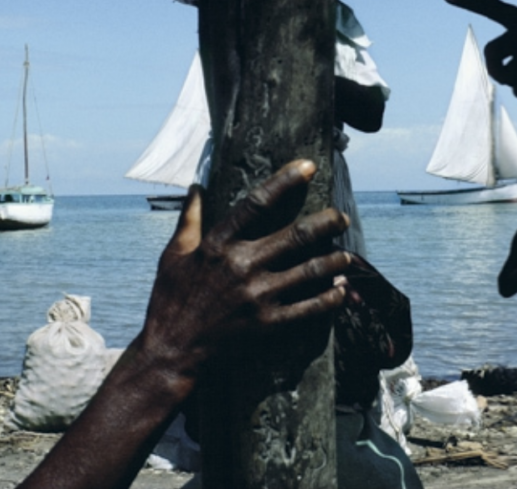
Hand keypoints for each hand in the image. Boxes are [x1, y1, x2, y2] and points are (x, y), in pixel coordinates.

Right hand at [140, 160, 351, 371]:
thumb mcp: (173, 254)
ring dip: (334, 261)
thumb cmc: (169, 299)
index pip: (257, 203)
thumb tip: (197, 186)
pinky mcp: (266, 324)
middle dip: (325, 223)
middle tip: (341, 217)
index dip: (285, 181)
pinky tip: (341, 290)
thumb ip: (189, 219)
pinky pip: (308, 309)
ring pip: (309, 271)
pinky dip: (329, 298)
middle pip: (295, 235)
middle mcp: (241, 265)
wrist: (171, 350)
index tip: (308, 166)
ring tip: (347, 255)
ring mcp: (256, 296)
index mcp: (217, 244)